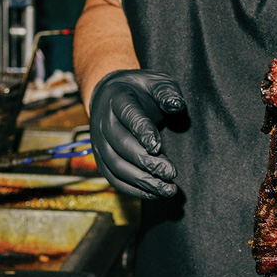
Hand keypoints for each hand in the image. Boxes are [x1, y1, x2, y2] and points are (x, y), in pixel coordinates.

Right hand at [88, 70, 185, 197]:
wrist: (113, 97)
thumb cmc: (142, 91)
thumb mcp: (157, 82)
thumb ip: (167, 92)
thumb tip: (176, 104)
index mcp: (118, 98)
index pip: (128, 115)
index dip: (142, 131)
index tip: (158, 146)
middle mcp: (104, 122)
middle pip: (121, 144)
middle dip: (146, 161)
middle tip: (171, 173)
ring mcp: (99, 143)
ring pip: (117, 166)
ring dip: (142, 180)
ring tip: (167, 189)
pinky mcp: (101, 159)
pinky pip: (113, 178)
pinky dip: (132, 189)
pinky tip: (154, 194)